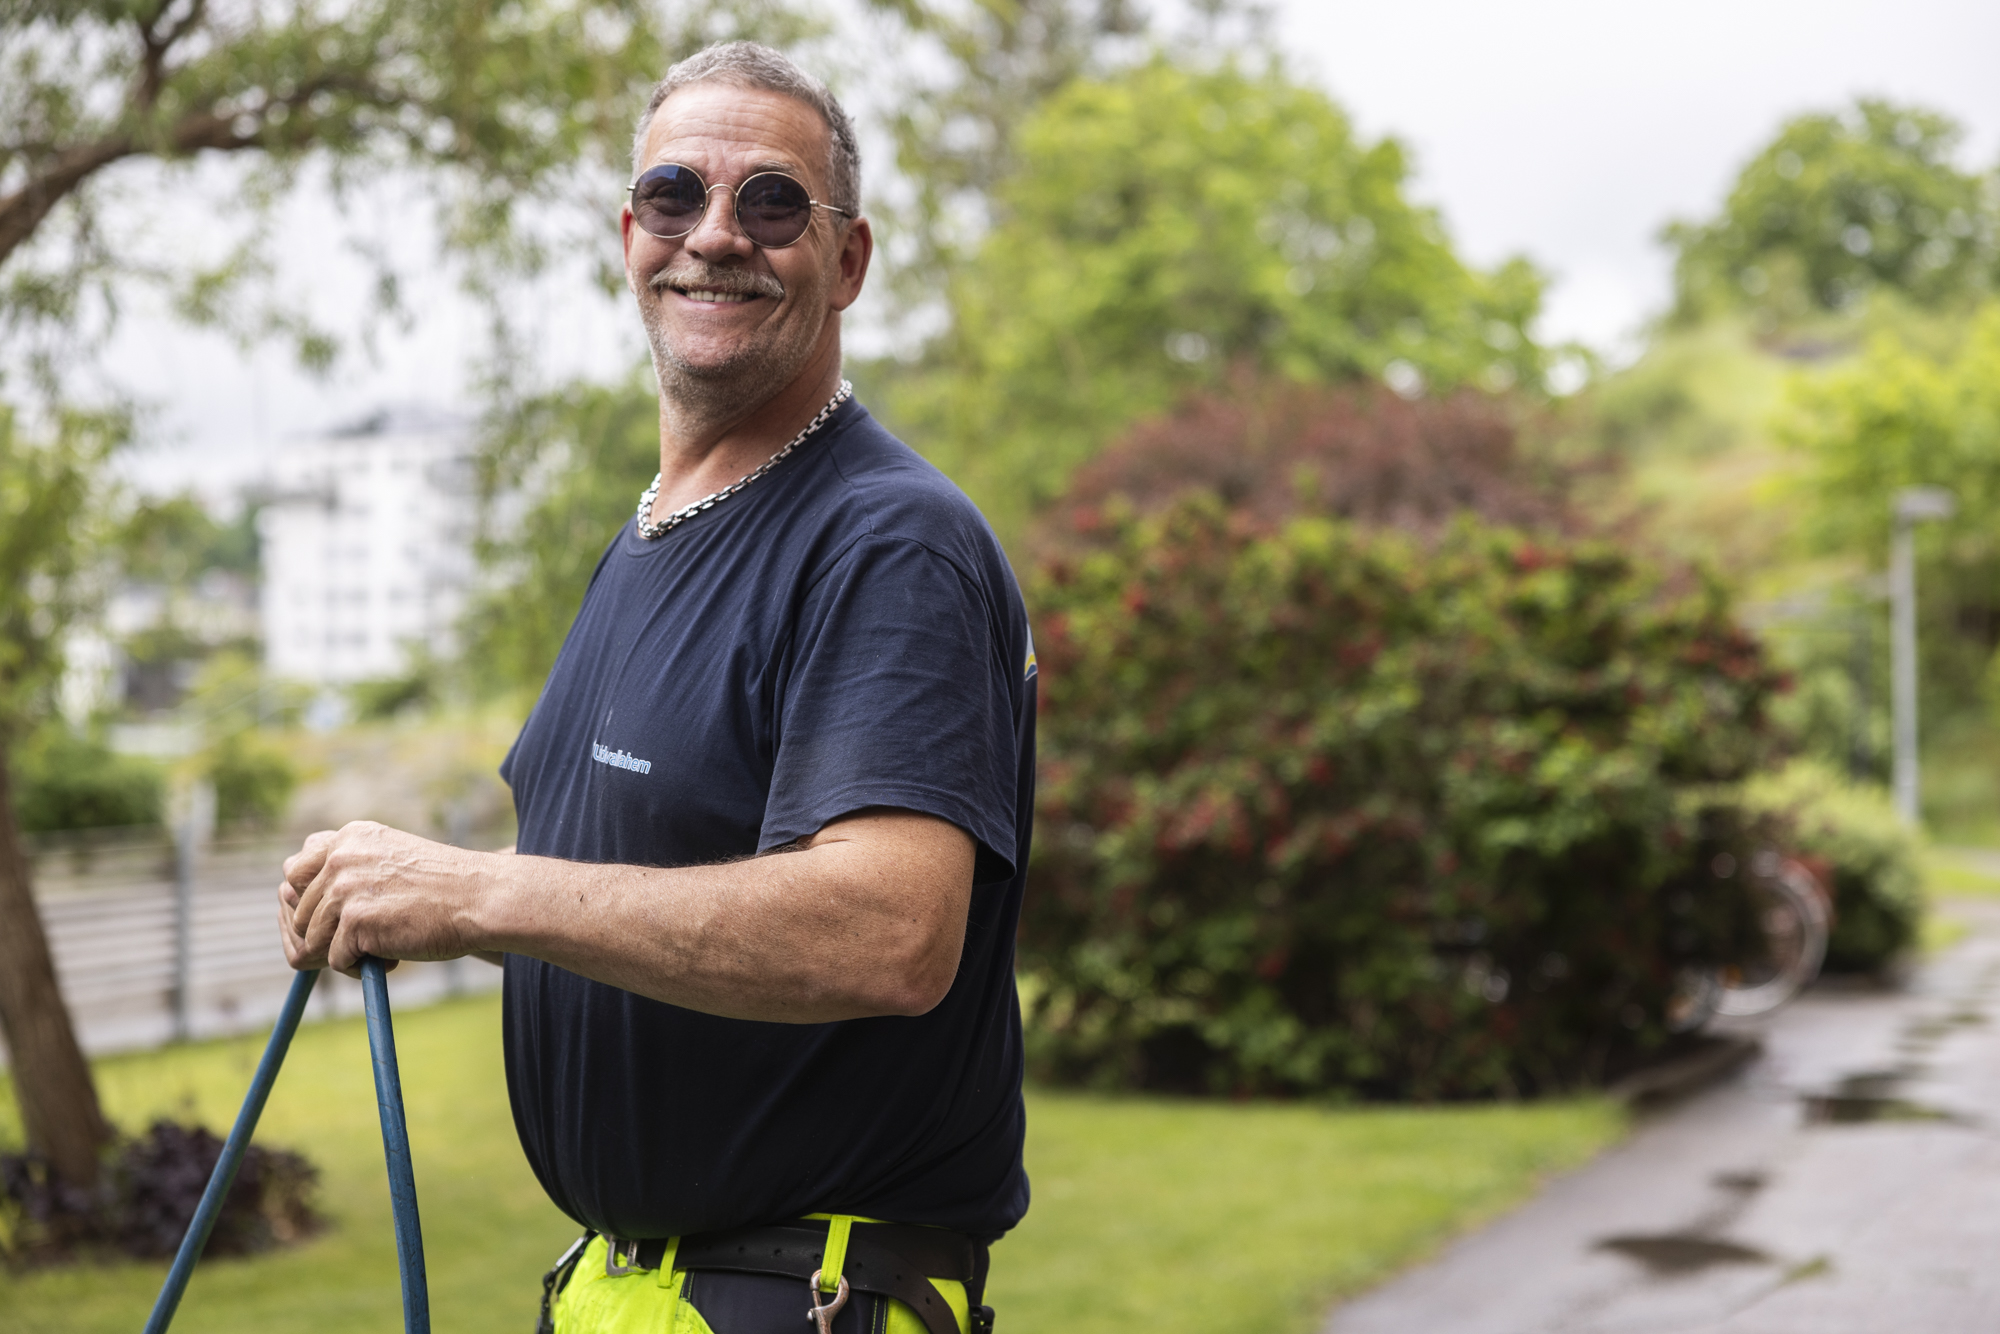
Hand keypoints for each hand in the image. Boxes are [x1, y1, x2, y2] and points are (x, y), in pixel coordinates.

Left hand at [279, 821, 482, 976]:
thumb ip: (347, 867)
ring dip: (345, 952)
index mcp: (349, 837)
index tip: (338, 916)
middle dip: (329, 933)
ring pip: (313, 939)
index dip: (311, 902)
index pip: (294, 873)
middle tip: (369, 937)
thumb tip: (289, 898)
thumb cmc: (443, 887)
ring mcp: (345, 888)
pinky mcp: (354, 920)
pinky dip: (362, 968)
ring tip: (386, 945)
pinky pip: (337, 961)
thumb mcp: (389, 858)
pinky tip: (394, 954)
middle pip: (300, 913)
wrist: (482, 898)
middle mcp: (340, 857)